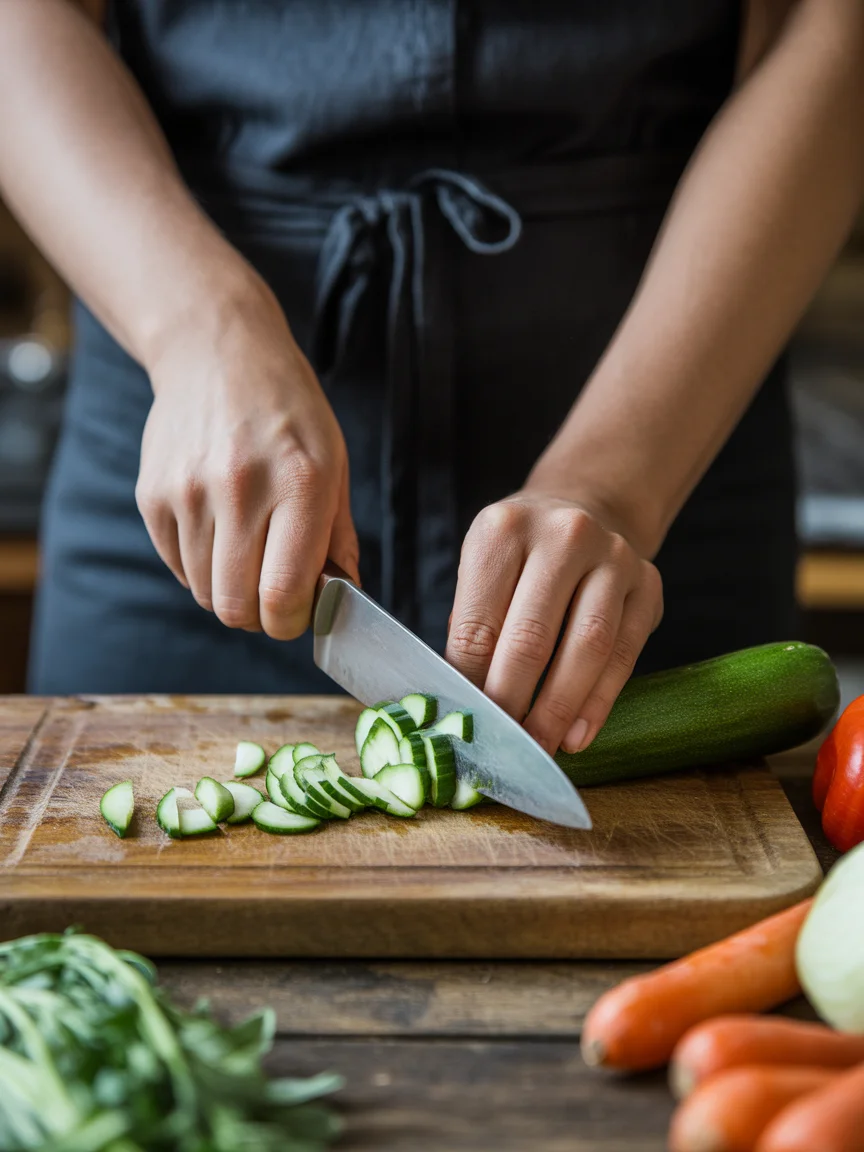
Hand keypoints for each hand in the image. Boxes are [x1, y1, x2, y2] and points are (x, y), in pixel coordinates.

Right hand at [136, 276, 358, 637]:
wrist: (217, 353)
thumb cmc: (288, 412)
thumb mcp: (334, 463)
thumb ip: (339, 537)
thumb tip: (344, 596)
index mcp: (300, 483)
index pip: (283, 593)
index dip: (291, 621)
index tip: (297, 613)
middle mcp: (240, 488)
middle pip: (236, 606)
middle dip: (259, 617)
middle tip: (272, 596)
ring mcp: (188, 492)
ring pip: (205, 593)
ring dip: (229, 589)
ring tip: (248, 553)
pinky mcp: (153, 496)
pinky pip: (178, 567)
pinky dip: (201, 567)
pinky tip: (219, 532)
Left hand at [446, 491, 662, 754]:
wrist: (585, 507)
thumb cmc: (520, 554)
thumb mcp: (483, 568)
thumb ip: (472, 628)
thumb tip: (461, 703)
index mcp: (504, 529)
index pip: (479, 623)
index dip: (470, 682)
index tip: (466, 721)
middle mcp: (563, 535)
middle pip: (532, 637)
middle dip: (512, 700)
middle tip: (500, 744)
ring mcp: (613, 557)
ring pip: (587, 647)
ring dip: (559, 708)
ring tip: (539, 746)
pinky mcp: (648, 585)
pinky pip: (624, 654)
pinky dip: (598, 703)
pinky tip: (577, 734)